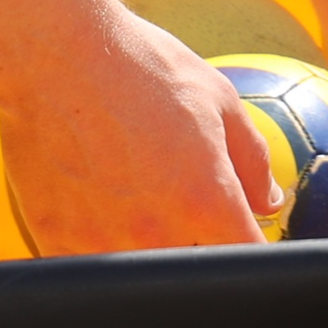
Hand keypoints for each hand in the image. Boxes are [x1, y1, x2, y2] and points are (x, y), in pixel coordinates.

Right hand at [0, 0, 280, 252]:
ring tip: (134, 194)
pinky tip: (95, 203)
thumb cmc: (142, 68)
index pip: (247, 258)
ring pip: (142, 271)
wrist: (57, 55)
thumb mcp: (218, 99)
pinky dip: (101, 244)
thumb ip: (252, 159)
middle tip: (182, 201)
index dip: (254, 255)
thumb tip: (270, 203)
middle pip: (193, 267)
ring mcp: (103, 243)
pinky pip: (90, 264)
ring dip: (149, 249)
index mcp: (206, 201)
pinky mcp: (57, 240)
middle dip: (200, 245)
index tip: (246, 241)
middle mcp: (157, 233)